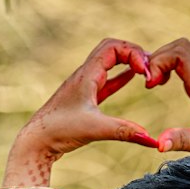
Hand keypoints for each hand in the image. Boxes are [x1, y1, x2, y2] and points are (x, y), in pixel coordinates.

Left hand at [2, 39, 157, 187]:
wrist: (36, 142)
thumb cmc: (60, 131)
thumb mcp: (95, 129)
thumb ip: (125, 131)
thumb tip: (153, 141)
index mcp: (87, 74)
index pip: (113, 46)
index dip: (133, 53)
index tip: (145, 72)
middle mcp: (85, 75)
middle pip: (112, 48)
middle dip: (133, 52)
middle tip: (150, 67)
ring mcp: (84, 85)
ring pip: (109, 62)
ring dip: (127, 62)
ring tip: (146, 70)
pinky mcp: (84, 98)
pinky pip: (106, 79)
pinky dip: (121, 75)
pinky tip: (132, 78)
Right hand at [144, 38, 189, 161]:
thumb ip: (181, 140)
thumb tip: (157, 144)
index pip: (180, 54)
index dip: (160, 61)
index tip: (150, 84)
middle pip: (183, 46)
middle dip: (161, 56)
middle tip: (150, 80)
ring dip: (170, 57)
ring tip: (157, 80)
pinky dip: (179, 63)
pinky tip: (171, 82)